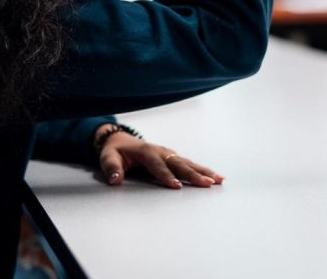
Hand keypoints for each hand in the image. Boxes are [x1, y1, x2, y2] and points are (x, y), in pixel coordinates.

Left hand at [96, 132, 223, 189]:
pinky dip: (203, 170)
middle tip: (207, 184)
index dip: (167, 176)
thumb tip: (115, 180)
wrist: (120, 139)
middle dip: (194, 174)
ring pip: (188, 163)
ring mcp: (169, 154)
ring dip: (204, 171)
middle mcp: (161, 151)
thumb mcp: (107, 157)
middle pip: (179, 164)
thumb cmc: (114, 151)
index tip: (177, 187)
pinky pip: (190, 164)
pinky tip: (216, 178)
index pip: (158, 166)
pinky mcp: (173, 158)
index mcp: (146, 152)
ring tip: (219, 180)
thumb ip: (111, 168)